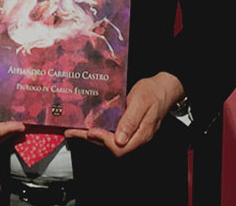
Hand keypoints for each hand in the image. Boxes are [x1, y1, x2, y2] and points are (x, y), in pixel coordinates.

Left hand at [65, 72, 183, 156]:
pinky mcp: (128, 128)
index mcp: (141, 134)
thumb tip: (119, 140)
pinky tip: (88, 125)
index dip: (103, 140)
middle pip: (111, 147)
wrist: (163, 88)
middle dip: (90, 139)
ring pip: (109, 141)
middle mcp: (135, 137)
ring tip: (74, 130)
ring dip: (91, 136)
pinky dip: (98, 130)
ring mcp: (132, 133)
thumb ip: (131, 120)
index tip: (91, 130)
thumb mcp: (141, 102)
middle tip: (72, 132)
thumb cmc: (153, 92)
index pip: (119, 147)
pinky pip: (112, 133)